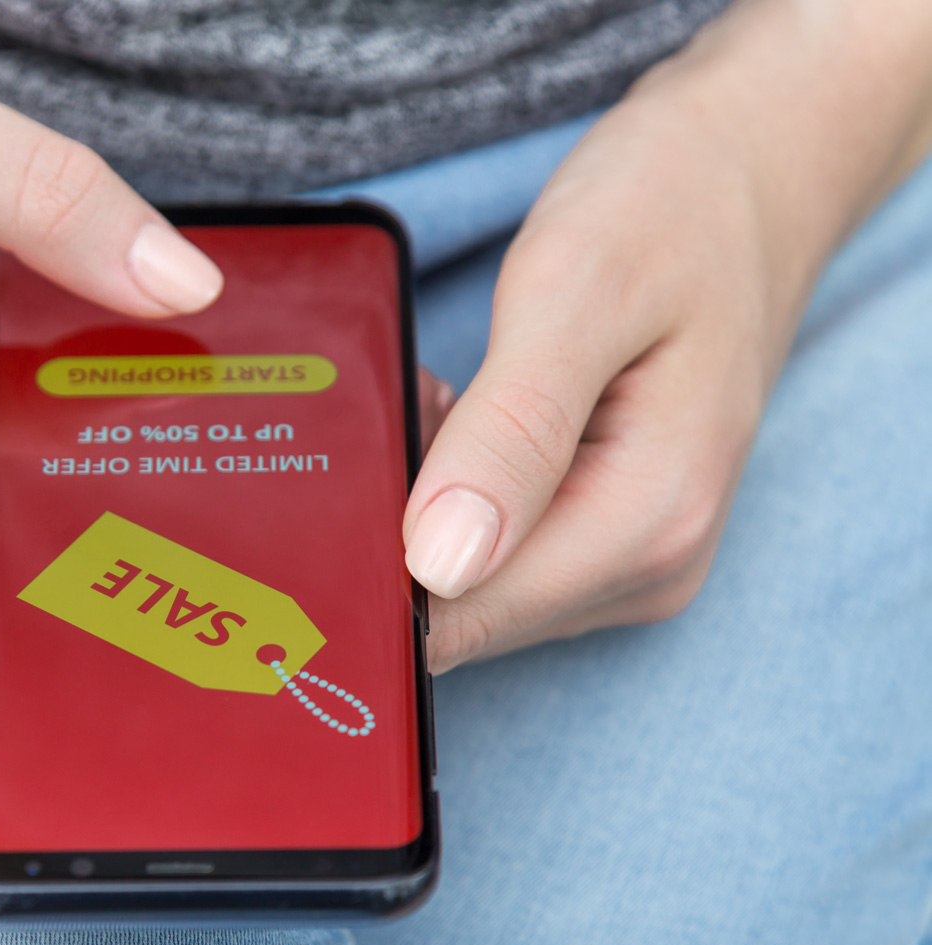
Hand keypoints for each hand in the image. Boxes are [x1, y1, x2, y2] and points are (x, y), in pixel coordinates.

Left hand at [402, 0, 931, 668]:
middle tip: (414, 402)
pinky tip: (462, 413)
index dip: (381, 560)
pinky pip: (495, 544)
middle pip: (462, 606)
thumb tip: (440, 563)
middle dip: (402, 522)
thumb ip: (512, 433)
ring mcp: (631, 554)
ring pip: (469, 578)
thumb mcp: (578, 293)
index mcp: (649, 520)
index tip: (355, 469)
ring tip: (448, 394)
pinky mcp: (607, 529)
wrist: (744, 173)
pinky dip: (454, 484)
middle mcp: (648, 564)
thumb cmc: (668, 209)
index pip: (466, 617)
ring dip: (425, 497)